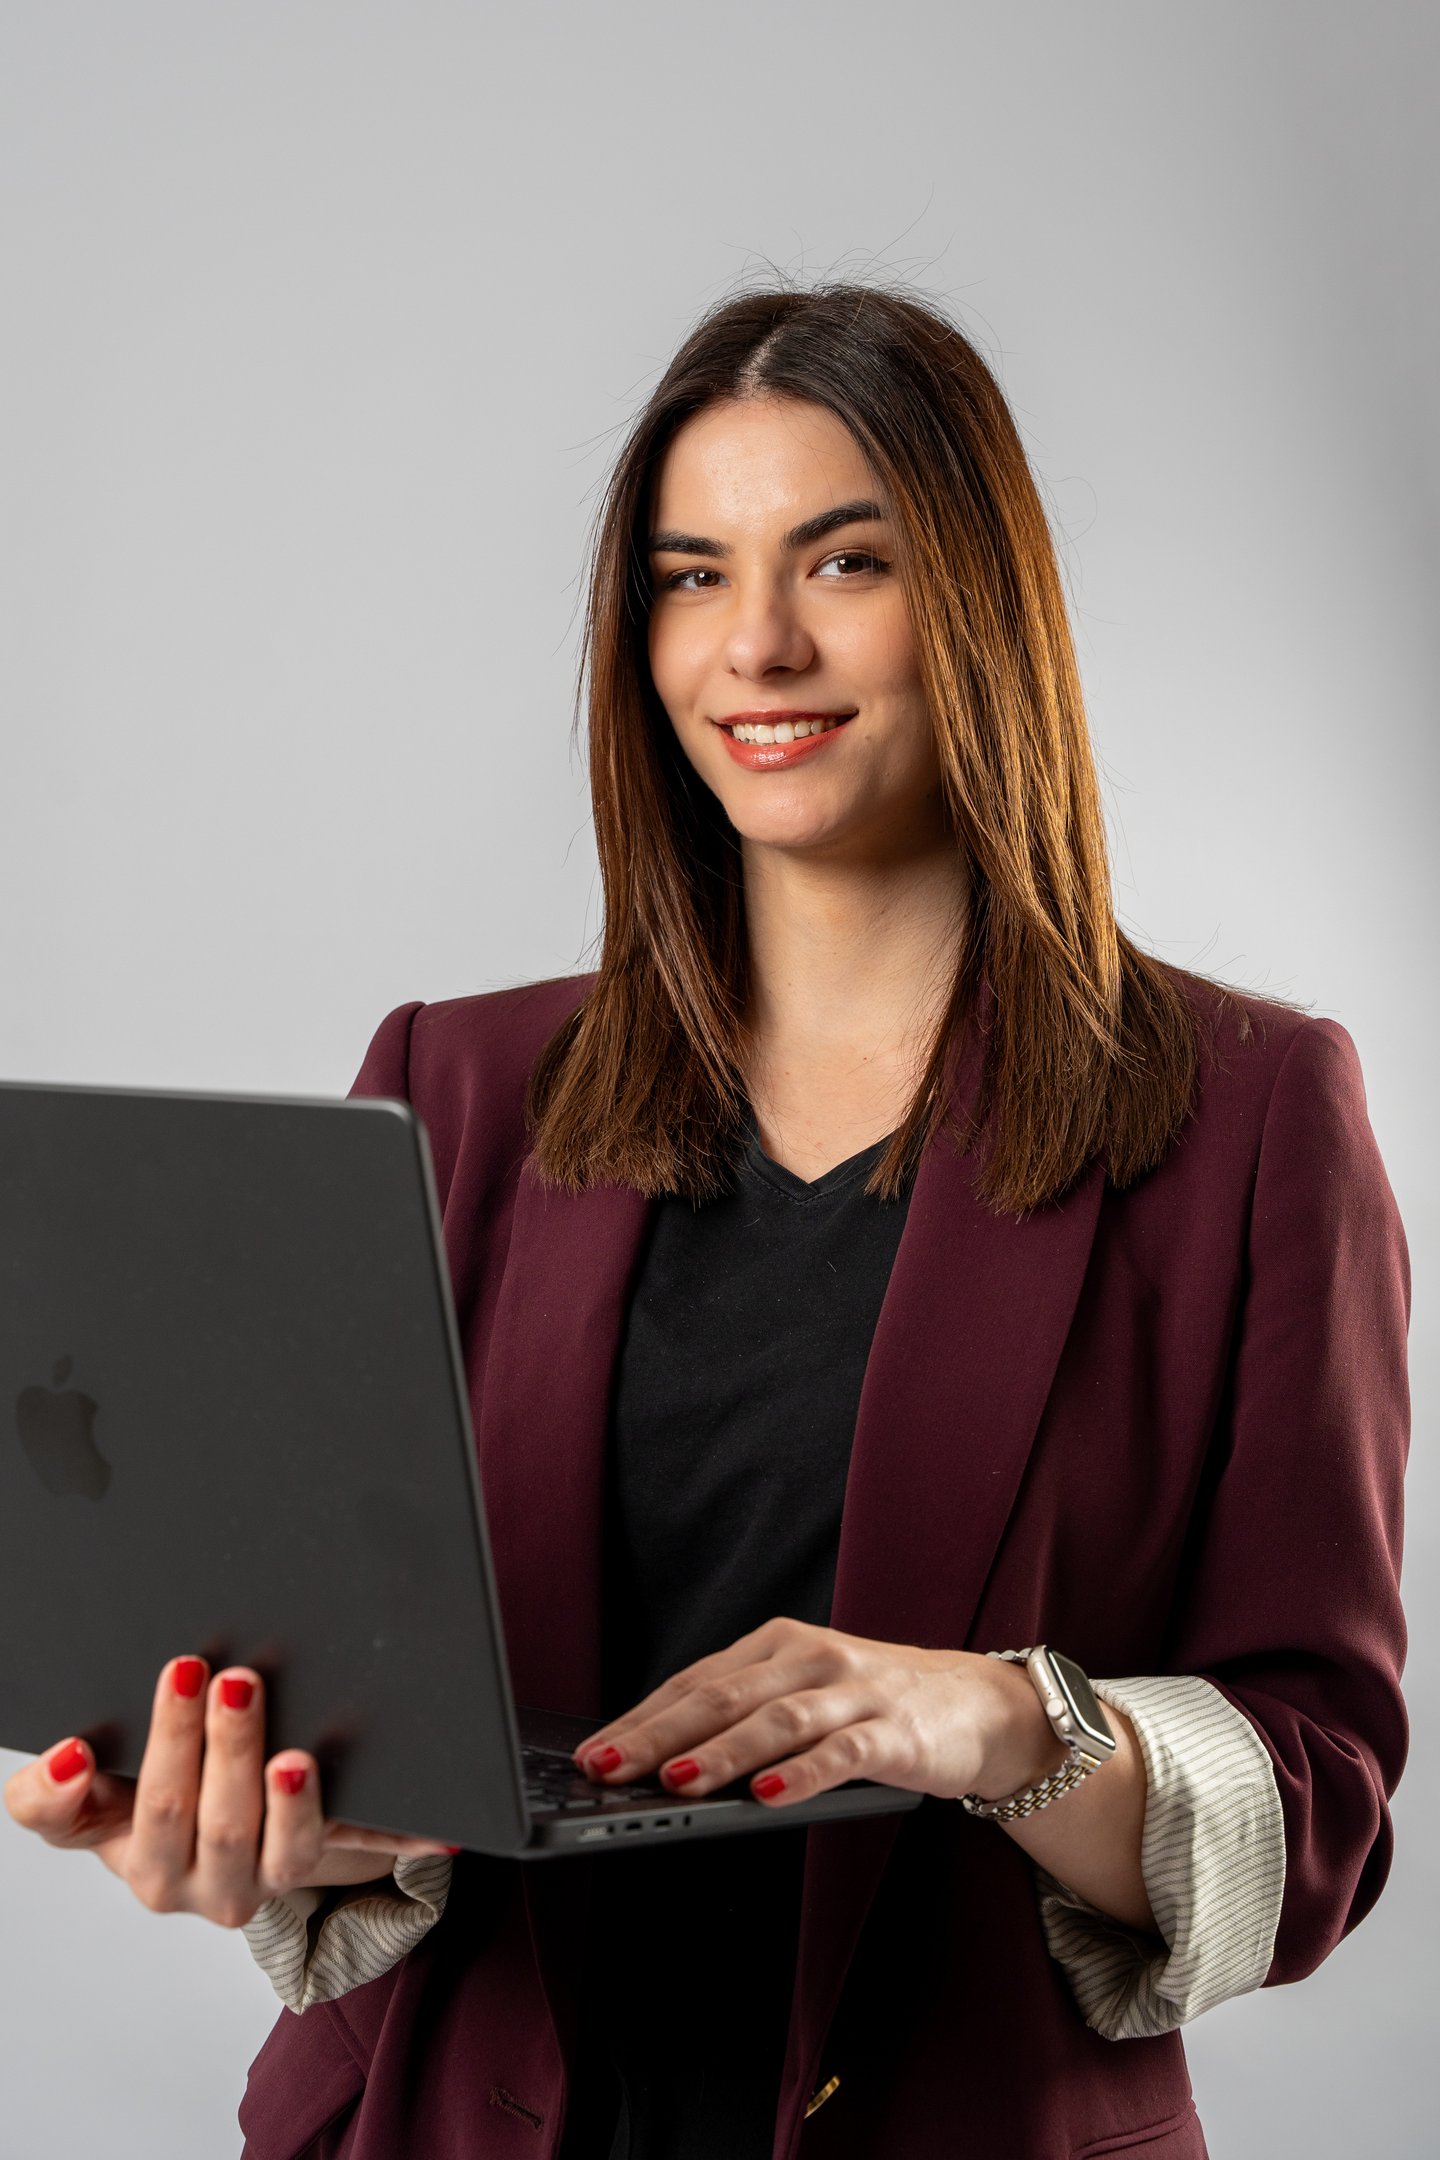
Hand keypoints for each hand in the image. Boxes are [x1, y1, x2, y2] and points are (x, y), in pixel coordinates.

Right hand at [3, 1655, 455, 1929]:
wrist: (206, 1845)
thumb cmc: (144, 1807)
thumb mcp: (87, 1804)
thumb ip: (54, 1793)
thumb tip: (70, 1758)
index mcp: (147, 1862)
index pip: (146, 1811)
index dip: (154, 1754)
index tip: (153, 1698)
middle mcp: (210, 1884)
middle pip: (217, 1822)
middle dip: (223, 1747)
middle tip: (231, 1678)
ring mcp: (275, 1877)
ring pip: (287, 1853)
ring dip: (294, 1804)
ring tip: (295, 1757)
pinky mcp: (333, 1863)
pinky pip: (369, 1850)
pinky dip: (401, 1838)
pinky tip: (438, 1828)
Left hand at [570, 1617, 1066, 1808]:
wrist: (977, 1703)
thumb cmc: (871, 1704)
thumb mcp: (801, 1696)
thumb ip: (743, 1718)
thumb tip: (657, 1765)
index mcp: (777, 1645)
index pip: (695, 1682)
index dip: (639, 1719)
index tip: (590, 1756)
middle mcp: (811, 1657)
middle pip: (723, 1696)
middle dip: (659, 1735)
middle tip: (608, 1769)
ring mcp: (855, 1691)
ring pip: (776, 1720)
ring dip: (722, 1753)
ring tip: (677, 1782)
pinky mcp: (895, 1730)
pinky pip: (843, 1753)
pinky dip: (801, 1775)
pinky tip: (766, 1797)